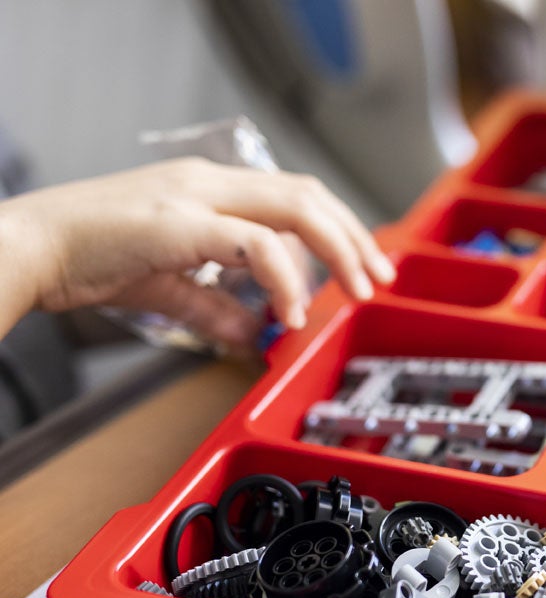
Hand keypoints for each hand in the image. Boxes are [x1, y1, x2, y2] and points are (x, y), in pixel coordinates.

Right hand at [0, 157, 394, 349]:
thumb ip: (215, 306)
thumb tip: (251, 335)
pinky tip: (292, 311)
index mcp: (210, 189)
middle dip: (354, 237)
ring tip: (354, 291)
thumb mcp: (168, 285)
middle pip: (308, 194)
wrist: (28, 246)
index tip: (364, 263)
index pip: (294, 193)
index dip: (338, 226)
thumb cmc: (87, 258)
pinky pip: (255, 243)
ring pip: (294, 208)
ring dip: (336, 251)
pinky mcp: (181, 222)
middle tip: (379, 278)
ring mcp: (196, 197)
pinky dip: (285, 278)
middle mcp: (209, 182)